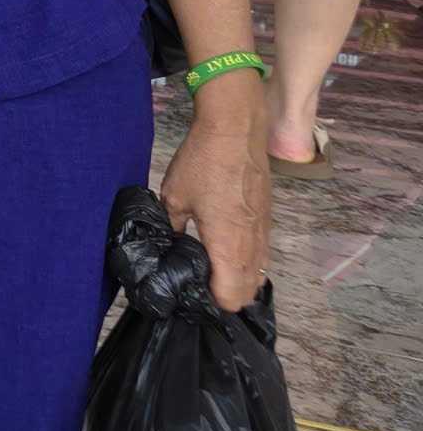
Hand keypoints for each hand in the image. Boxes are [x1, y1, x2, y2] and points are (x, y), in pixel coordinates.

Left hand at [161, 77, 270, 311]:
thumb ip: (171, 227)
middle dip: (224, 294)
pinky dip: (245, 260)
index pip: (230, 297)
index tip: (191, 293)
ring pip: (256, 273)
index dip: (211, 301)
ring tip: (209, 269)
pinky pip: (260, 253)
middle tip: (197, 284)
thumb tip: (164, 246)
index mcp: (229, 245)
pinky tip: (223, 248)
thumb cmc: (204, 162)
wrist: (235, 130)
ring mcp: (263, 232)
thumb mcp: (174, 196)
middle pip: (246, 291)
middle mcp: (252, 244)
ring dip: (237, 278)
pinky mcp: (266, 219)